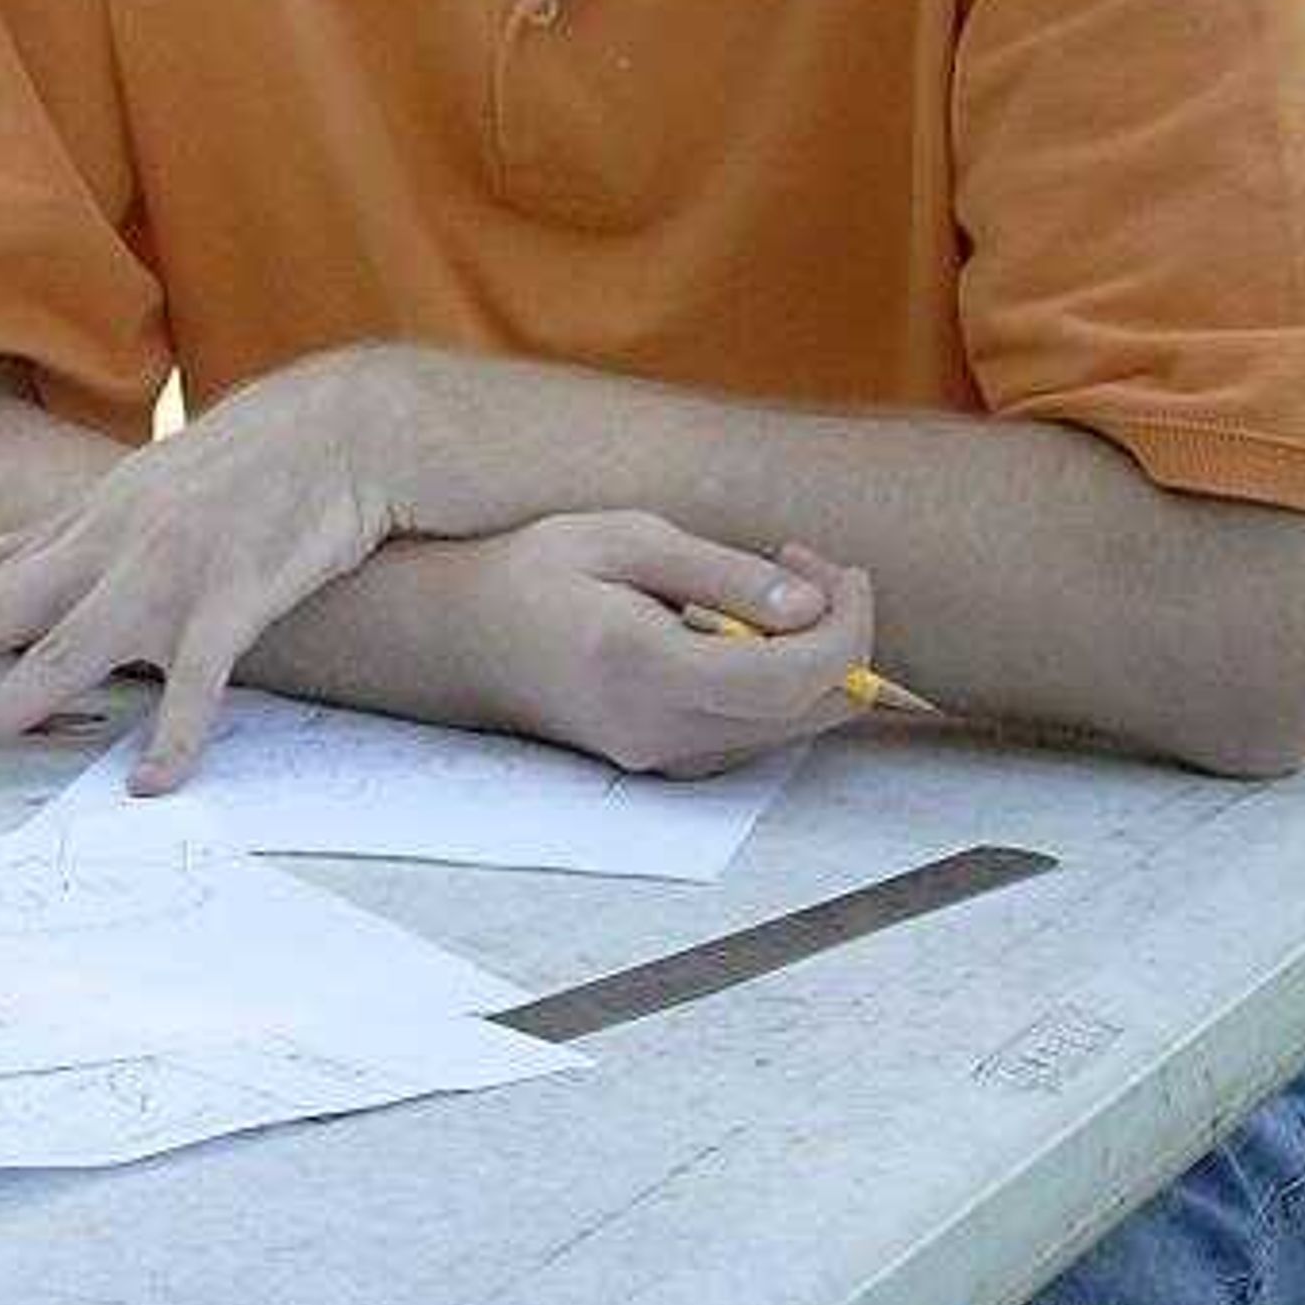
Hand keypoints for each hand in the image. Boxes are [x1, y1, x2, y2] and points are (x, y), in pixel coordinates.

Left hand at [0, 400, 401, 791]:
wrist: (335, 429)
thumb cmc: (223, 473)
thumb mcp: (110, 498)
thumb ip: (27, 539)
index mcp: (74, 540)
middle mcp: (102, 557)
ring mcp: (165, 579)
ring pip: (65, 656)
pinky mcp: (234, 601)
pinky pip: (198, 680)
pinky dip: (175, 733)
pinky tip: (149, 785)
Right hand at [440, 516, 874, 775]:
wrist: (459, 639)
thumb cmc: (533, 573)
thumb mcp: (623, 539)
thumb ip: (722, 572)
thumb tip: (813, 605)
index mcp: (644, 667)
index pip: (791, 677)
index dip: (845, 625)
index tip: (836, 570)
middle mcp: (659, 731)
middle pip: (812, 712)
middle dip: (840, 636)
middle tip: (802, 568)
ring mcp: (663, 758)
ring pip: (795, 728)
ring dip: (812, 660)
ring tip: (765, 590)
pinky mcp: (667, 765)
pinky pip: (760, 734)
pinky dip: (780, 683)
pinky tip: (742, 632)